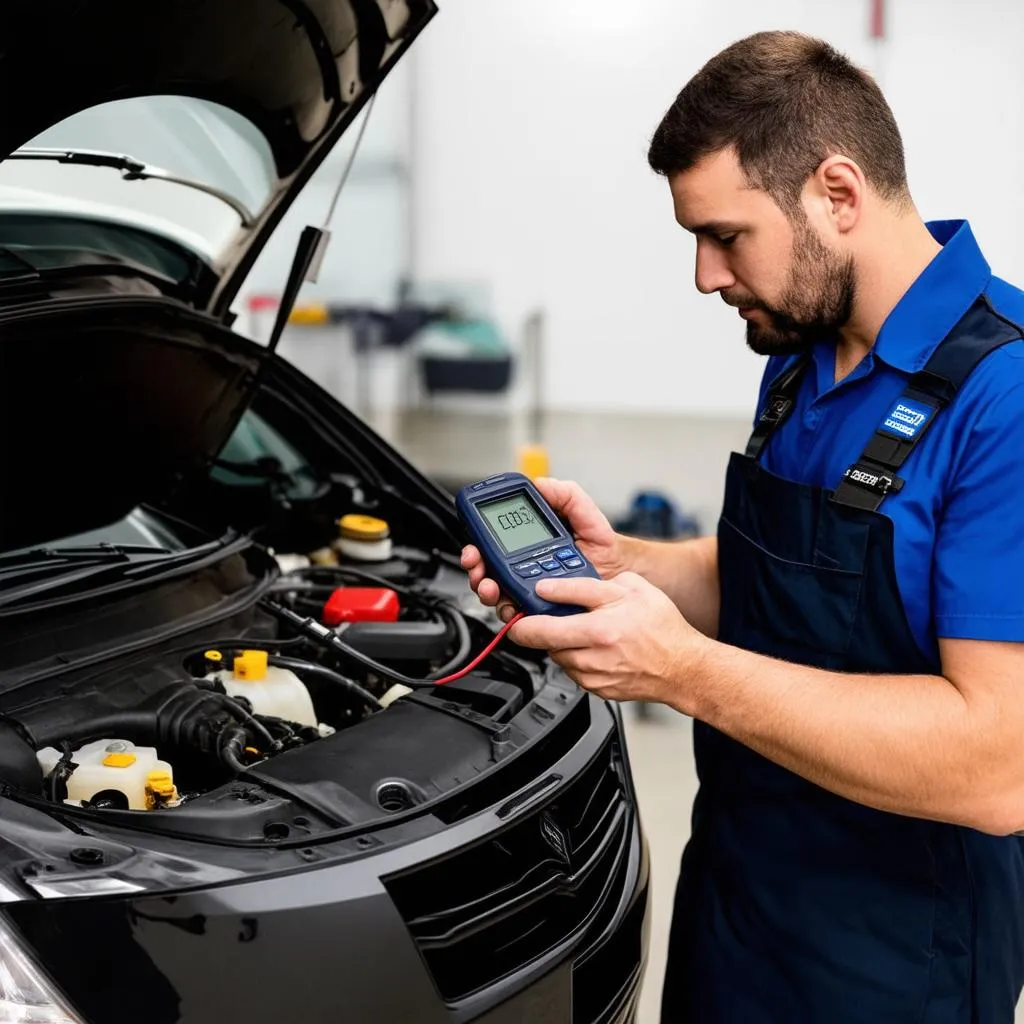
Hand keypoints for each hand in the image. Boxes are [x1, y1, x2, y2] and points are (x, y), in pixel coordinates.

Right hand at [460, 477, 627, 621]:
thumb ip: (565, 494)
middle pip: (486, 567)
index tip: (475, 545)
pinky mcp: (538, 604)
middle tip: (478, 568)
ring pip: (496, 590)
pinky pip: (517, 609)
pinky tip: (514, 604)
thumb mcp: (583, 510)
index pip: (492, 538)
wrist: (618, 569)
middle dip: (475, 568)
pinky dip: (509, 609)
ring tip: (492, 587)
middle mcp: (521, 561)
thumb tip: (542, 483)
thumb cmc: (600, 541)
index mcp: (527, 537)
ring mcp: (528, 584)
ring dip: (486, 589)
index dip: (477, 541)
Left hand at [507, 571, 708, 704]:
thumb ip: (584, 587)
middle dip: (538, 630)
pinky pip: (574, 671)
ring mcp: (594, 677)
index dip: (521, 619)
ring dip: (561, 644)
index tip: (517, 611)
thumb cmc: (663, 627)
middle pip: (545, 644)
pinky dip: (577, 658)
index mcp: (598, 630)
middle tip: (540, 618)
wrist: (684, 667)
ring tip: (583, 630)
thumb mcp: (628, 589)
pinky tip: (596, 647)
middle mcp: (592, 658)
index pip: (541, 627)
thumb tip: (551, 588)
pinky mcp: (598, 690)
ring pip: (559, 658)